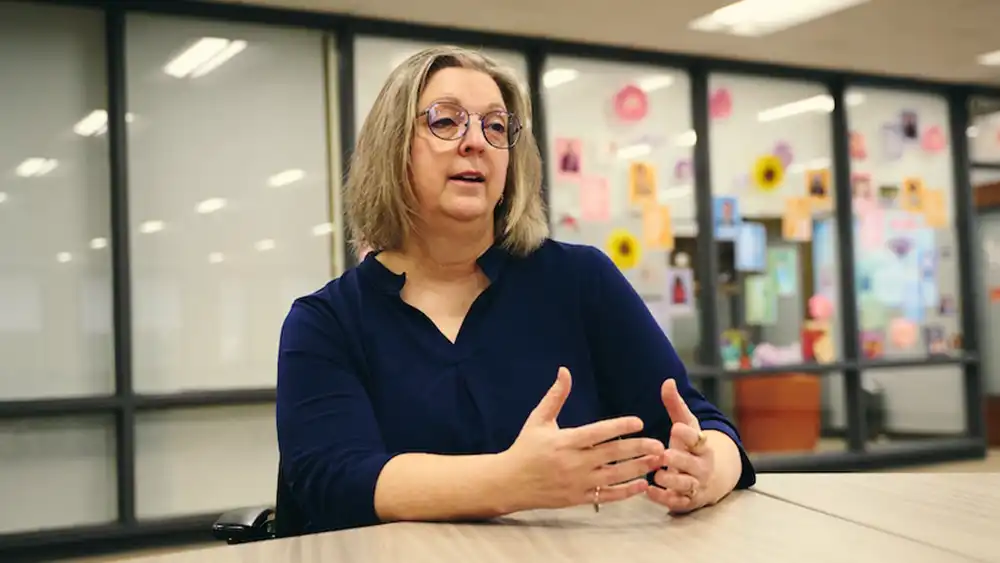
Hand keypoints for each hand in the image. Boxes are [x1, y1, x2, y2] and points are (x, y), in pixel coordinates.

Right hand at [500, 367, 664, 511]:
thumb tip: (565, 371)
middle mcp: (573, 462)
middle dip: (637, 449)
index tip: (639, 422)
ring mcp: (576, 482)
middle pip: (611, 455)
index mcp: (564, 441)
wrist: (509, 482)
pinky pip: (606, 496)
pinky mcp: (577, 499)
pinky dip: (625, 492)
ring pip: (613, 476)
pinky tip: (642, 485)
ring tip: (656, 462)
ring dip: (637, 469)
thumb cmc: (525, 448)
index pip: (598, 433)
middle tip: (659, 444)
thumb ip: (555, 396)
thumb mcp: (538, 420)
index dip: (619, 427)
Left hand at [646, 379, 715, 513]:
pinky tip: (649, 491)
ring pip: (686, 485)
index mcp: (703, 446)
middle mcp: (702, 466)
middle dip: (680, 460)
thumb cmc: (692, 447)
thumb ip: (676, 406)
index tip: (676, 427)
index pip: (698, 440)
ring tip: (657, 474)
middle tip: (665, 455)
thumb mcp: (687, 426)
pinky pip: (677, 502)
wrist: (711, 478)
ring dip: (672, 480)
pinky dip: (664, 498)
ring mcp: (696, 485)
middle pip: (693, 464)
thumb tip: (667, 381)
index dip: (688, 434)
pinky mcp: (687, 501)